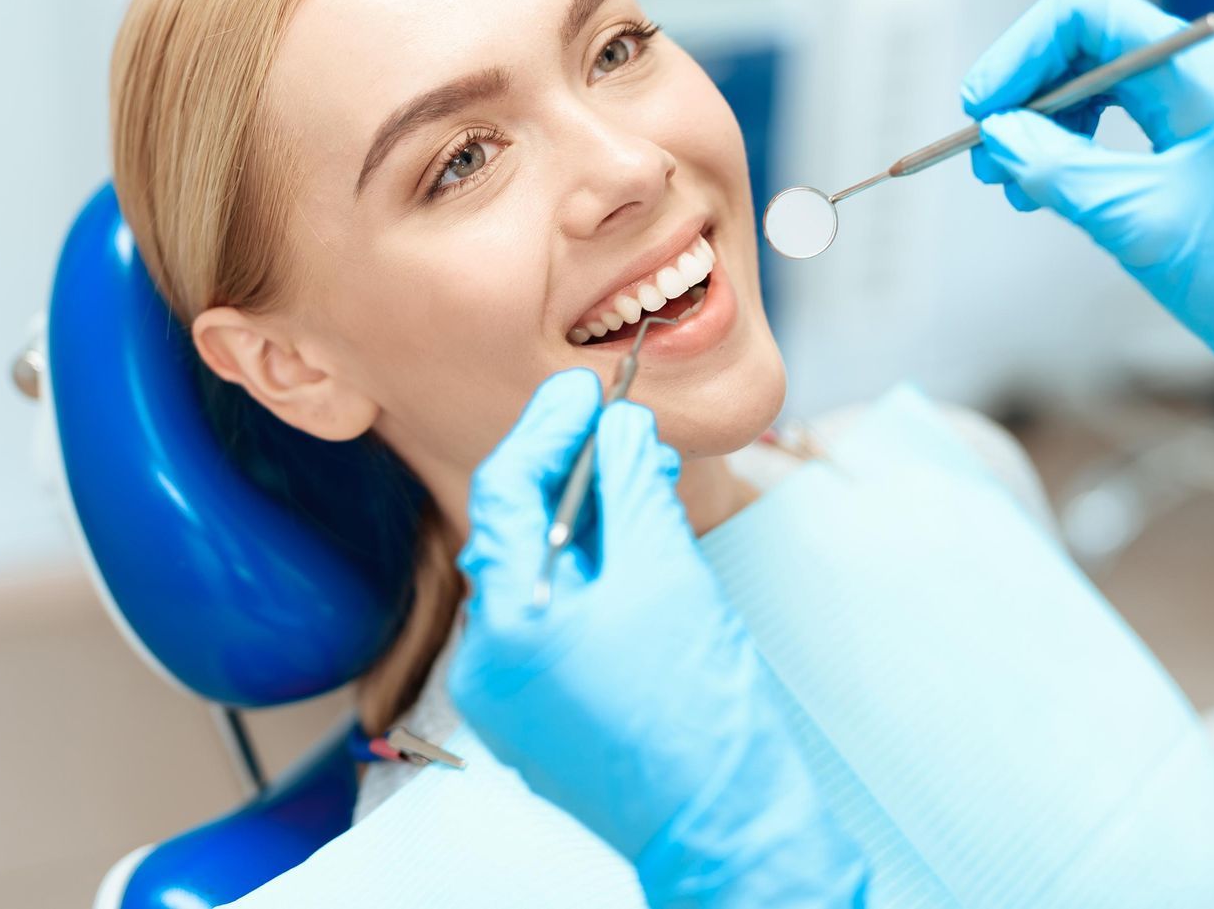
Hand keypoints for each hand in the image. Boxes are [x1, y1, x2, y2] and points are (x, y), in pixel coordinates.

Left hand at [451, 369, 868, 907]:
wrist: (725, 824)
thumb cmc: (698, 713)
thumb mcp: (666, 574)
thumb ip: (633, 487)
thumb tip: (618, 426)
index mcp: (505, 626)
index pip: (505, 492)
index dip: (547, 429)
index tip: (586, 391)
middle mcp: (488, 662)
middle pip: (517, 533)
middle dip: (572, 473)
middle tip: (622, 426)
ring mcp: (509, 695)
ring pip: (539, 574)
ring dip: (587, 521)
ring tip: (642, 479)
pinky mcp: (540, 713)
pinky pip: (553, 619)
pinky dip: (590, 574)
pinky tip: (635, 546)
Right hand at [962, 0, 1213, 498]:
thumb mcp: (1132, 219)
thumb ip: (1054, 168)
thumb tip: (994, 134)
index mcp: (1208, 71)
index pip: (1088, 11)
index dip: (1020, 50)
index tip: (981, 109)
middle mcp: (1210, 65)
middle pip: (1085, 39)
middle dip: (1024, 94)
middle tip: (984, 155)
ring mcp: (1206, 92)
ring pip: (1092, 75)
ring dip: (1040, 122)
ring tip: (1008, 179)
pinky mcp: (1197, 123)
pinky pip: (1113, 109)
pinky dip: (1069, 141)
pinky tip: (1044, 184)